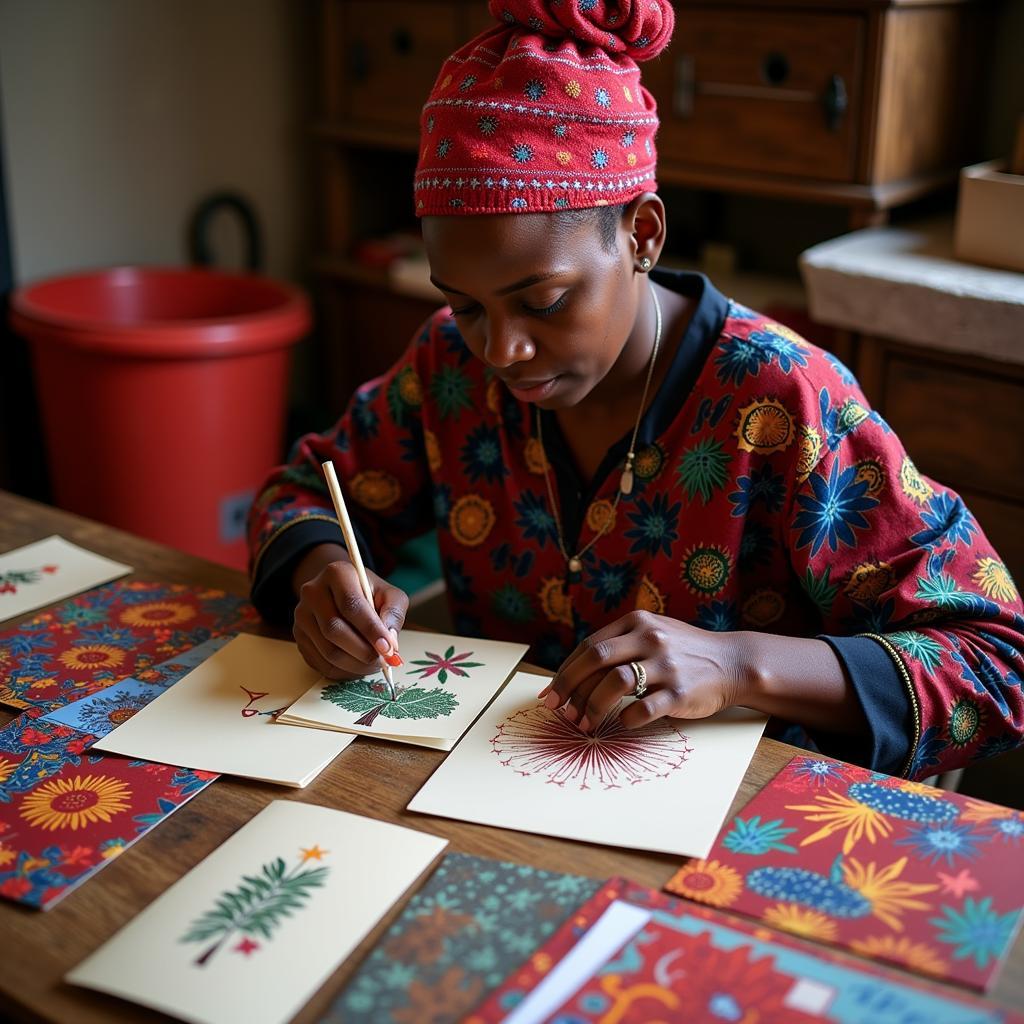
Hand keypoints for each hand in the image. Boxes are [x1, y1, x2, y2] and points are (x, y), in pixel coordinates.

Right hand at [290, 544, 407, 678]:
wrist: (341, 592)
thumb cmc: (369, 593)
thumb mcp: (389, 594)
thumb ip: (393, 613)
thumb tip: (389, 641)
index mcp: (336, 573)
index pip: (351, 605)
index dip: (370, 630)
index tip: (388, 648)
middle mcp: (312, 592)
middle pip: (334, 630)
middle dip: (363, 651)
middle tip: (383, 662)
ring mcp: (302, 615)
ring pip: (327, 650)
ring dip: (355, 664)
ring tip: (375, 664)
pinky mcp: (299, 636)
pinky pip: (320, 662)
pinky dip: (344, 671)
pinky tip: (358, 665)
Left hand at [541, 611, 744, 730]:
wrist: (731, 662)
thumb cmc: (682, 652)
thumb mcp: (652, 633)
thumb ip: (618, 646)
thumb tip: (573, 676)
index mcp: (637, 622)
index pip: (589, 646)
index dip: (565, 672)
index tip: (551, 693)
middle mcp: (650, 639)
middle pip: (595, 659)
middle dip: (569, 686)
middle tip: (556, 708)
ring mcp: (666, 665)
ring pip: (615, 683)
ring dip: (592, 706)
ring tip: (583, 723)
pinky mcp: (680, 692)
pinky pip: (643, 708)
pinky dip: (626, 719)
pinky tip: (622, 723)